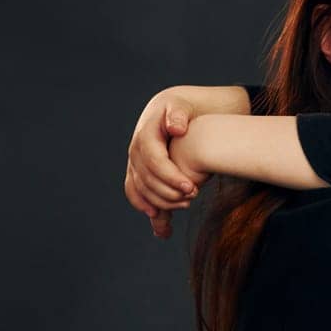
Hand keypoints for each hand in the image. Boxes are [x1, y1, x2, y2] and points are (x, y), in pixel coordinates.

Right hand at [124, 86, 213, 238]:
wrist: (174, 109)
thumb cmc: (183, 107)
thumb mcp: (182, 104)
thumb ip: (178, 114)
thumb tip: (176, 128)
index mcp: (146, 134)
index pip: (154, 160)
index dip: (170, 177)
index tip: (191, 188)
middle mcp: (136, 150)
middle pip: (147, 178)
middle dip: (169, 191)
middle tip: (193, 196)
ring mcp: (136, 162)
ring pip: (140, 189)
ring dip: (161, 202)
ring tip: (186, 205)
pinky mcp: (140, 171)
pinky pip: (137, 193)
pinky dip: (147, 208)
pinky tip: (160, 225)